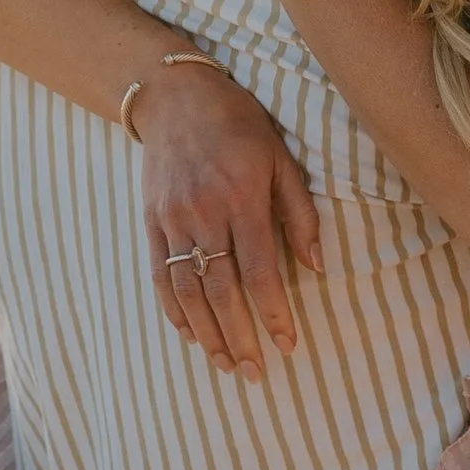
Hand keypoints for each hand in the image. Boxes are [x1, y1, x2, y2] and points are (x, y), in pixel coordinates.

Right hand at [137, 60, 324, 379]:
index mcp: (242, 199)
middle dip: (240, 337)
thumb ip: (300, 213)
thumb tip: (319, 265)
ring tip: (225, 364)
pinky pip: (159, 276)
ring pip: (188, 291)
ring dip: (207, 334)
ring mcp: (172, 221)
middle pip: (221, 291)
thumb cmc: (239, 125)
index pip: (259, 271)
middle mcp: (204, 214)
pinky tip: (190, 335)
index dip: (274, 313)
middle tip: (254, 373)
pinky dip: (174, 311)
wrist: (174, 96)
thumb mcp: (281, 158)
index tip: (287, 345)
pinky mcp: (150, 222)